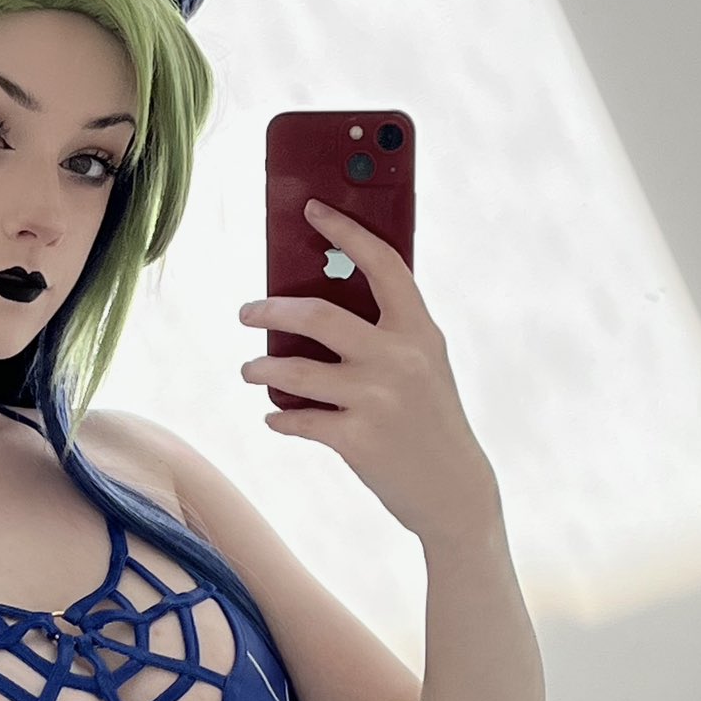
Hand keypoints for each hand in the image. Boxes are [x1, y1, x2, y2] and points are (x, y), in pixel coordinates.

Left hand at [238, 199, 498, 544]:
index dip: (346, 231)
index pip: (382, 264)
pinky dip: (280, 417)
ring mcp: (376, 399)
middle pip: (317, 316)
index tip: (313, 210)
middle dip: (269, 310)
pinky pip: (298, 419)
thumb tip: (319, 303)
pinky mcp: (356, 440)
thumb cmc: (431, 420)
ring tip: (250, 370)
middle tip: (246, 311)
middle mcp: (398, 359)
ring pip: (294, 371)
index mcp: (419, 331)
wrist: (454, 490)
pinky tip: (275, 416)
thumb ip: (389, 333)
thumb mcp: (426, 366)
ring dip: (261, 369)